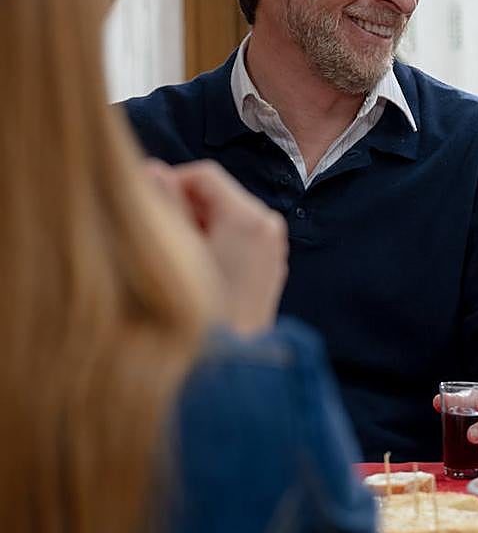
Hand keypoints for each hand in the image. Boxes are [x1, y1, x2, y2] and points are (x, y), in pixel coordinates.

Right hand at [147, 159, 287, 335]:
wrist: (234, 363)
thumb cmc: (202, 309)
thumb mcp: (177, 252)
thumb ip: (165, 207)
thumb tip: (152, 169)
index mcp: (249, 218)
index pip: (205, 174)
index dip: (171, 182)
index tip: (147, 205)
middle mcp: (268, 225)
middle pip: (218, 194)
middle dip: (184, 206)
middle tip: (158, 233)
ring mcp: (274, 246)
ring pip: (227, 215)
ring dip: (197, 224)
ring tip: (177, 255)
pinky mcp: (271, 265)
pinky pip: (239, 237)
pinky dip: (215, 241)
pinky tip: (197, 268)